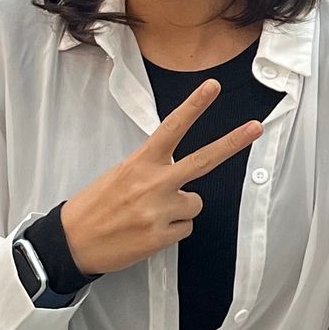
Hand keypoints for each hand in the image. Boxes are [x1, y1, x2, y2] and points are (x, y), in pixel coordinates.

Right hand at [60, 80, 264, 276]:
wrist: (73, 242)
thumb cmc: (95, 206)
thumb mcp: (120, 175)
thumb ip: (151, 169)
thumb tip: (179, 176)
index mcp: (140, 162)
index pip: (172, 128)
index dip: (194, 106)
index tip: (212, 87)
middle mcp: (154, 183)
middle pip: (203, 160)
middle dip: (233, 142)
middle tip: (255, 126)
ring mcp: (160, 210)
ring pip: (194, 203)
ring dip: (180, 209)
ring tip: (151, 214)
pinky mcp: (162, 237)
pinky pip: (184, 228)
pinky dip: (171, 230)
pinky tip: (148, 231)